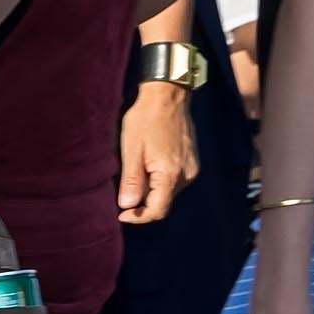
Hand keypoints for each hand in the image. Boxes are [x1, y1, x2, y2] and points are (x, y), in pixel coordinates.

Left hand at [117, 81, 197, 223]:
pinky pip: (174, 180)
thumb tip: (127, 206)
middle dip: (143, 203)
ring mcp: (191, 168)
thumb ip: (131, 181)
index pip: (157, 210)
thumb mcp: (131, 150)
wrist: (167, 96)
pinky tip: (147, 165)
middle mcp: (186, 175)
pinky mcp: (191, 162)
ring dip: (151, 191)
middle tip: (123, 193)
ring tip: (135, 172)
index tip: (121, 214)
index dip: (138, 217)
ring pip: (168, 192)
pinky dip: (159, 180)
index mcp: (170, 175)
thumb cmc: (146, 120)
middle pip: (163, 203)